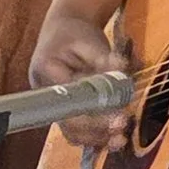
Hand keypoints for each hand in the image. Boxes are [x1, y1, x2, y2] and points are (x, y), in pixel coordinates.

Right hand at [28, 11, 133, 149]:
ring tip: (121, 138)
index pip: (70, 100)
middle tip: (123, 126)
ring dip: (97, 139)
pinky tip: (115, 138)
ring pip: (72, 133)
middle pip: (68, 122)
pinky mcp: (64, 112)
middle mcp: (45, 93)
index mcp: (47, 71)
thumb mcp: (91, 40)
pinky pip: (78, 132)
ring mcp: (53, 105)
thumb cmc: (76, 34)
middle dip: (97, 130)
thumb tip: (123, 67)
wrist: (64, 30)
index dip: (93, 115)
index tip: (119, 118)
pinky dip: (96, 137)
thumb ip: (107, 57)